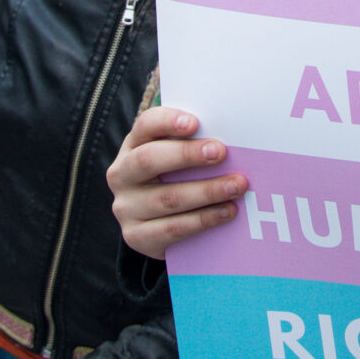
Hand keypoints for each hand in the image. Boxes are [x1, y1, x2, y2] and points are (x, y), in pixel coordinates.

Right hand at [107, 105, 244, 259]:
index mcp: (133, 145)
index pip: (145, 126)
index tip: (195, 123)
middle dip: (187, 155)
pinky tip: (227, 211)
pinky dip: (204, 219)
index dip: (167, 122)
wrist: (157, 226)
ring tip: (237, 186)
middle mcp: (122, 175)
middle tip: (220, 152)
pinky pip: (173, 228)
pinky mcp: (136, 236)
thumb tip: (232, 136)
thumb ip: (194, 144)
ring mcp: (127, 207)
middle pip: (149, 160)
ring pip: (167, 198)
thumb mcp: (177, 159)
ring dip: (207, 191)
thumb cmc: (175, 179)